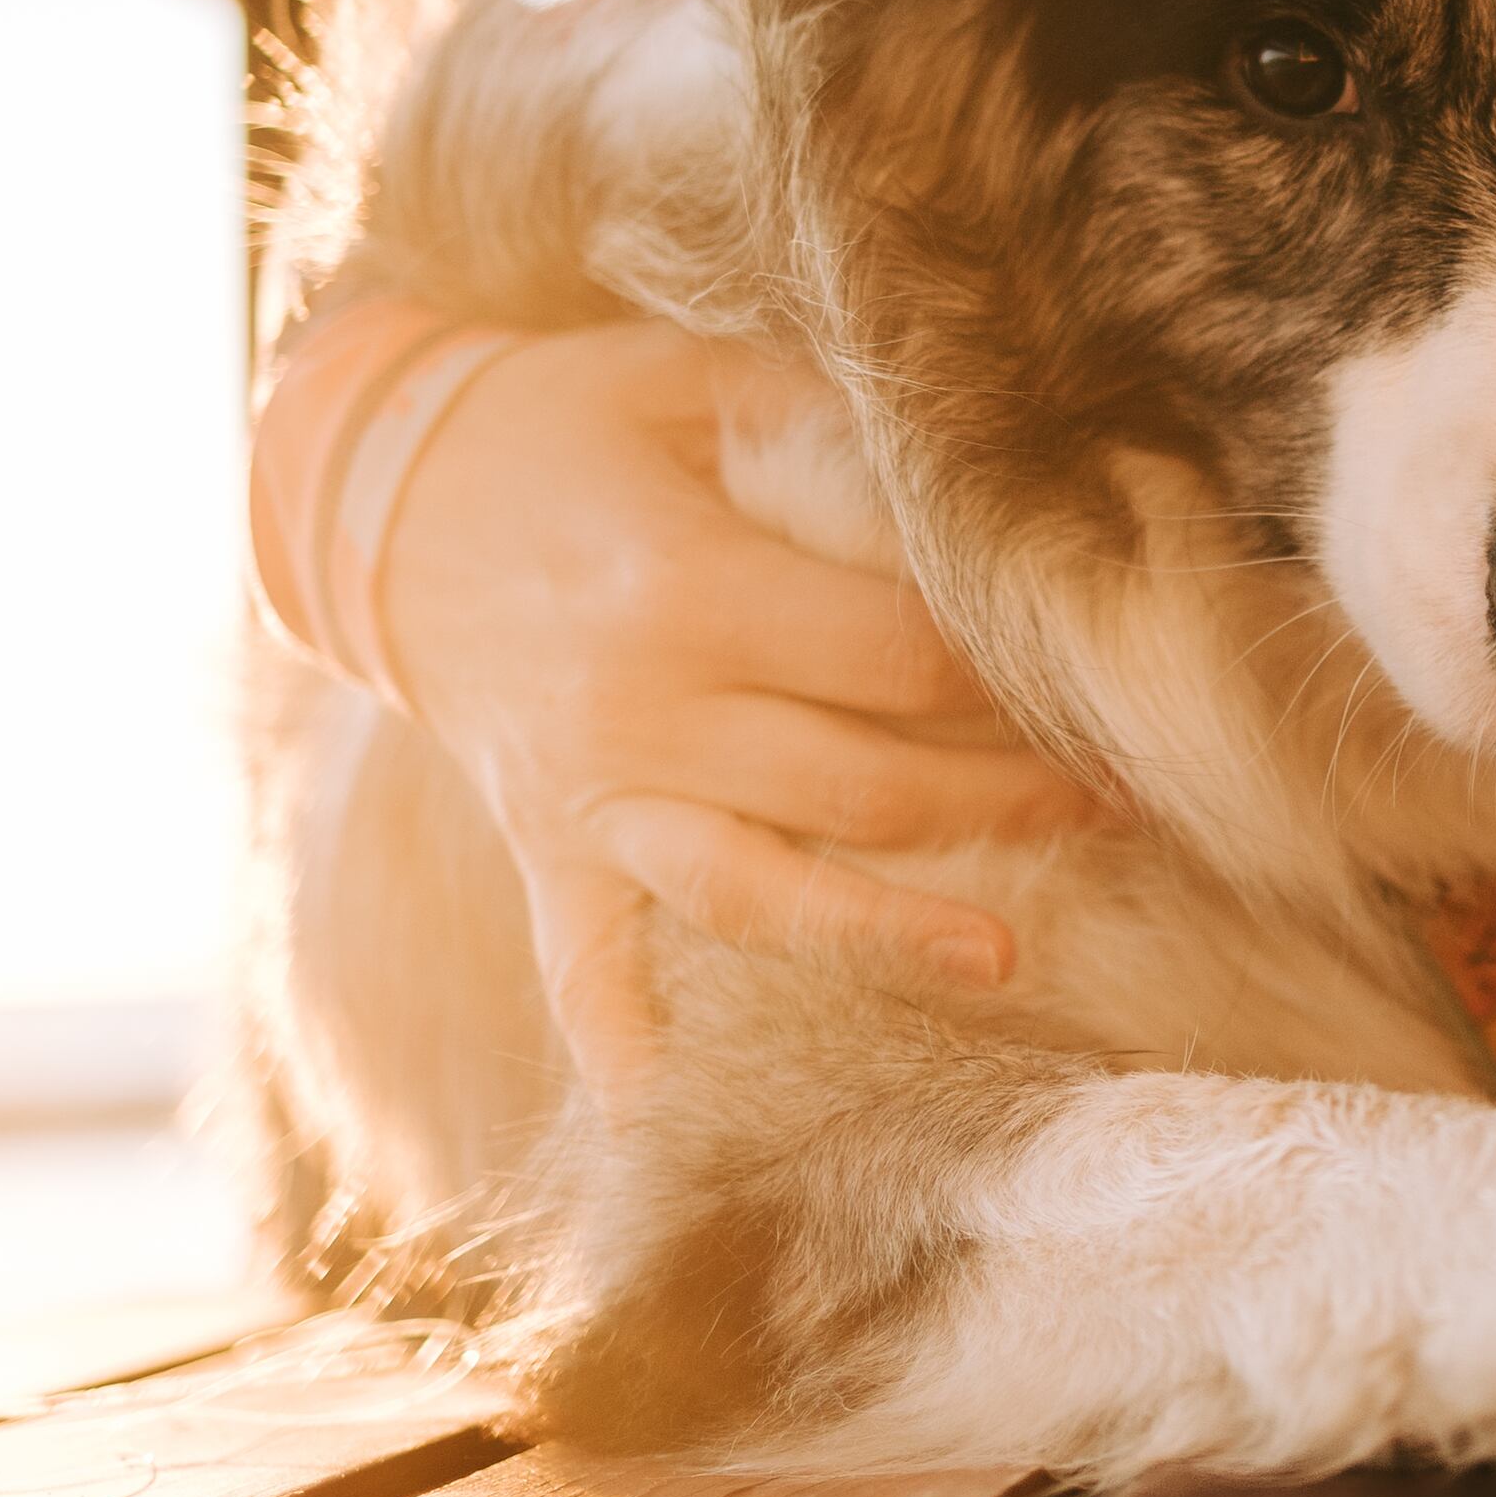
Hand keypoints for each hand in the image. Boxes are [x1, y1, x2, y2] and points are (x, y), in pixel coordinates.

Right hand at [369, 320, 1109, 1081]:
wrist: (374, 492)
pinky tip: (675, 1117)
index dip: (1008, 673)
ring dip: (885, 929)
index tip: (1099, 681)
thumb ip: (828, 429)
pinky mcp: (548, 850)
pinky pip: (585, 969)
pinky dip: (624, 1048)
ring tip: (1005, 961)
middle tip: (1121, 805)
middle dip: (1004, 797)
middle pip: (862, 782)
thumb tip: (968, 476)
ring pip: (759, 891)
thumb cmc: (566, 420)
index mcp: (688, 587)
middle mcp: (641, 712)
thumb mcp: (694, 379)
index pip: (894, 654)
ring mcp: (590, 798)